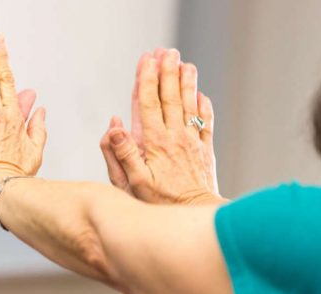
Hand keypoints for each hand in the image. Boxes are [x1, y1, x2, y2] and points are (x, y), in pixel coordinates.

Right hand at [101, 49, 220, 204]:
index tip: (146, 60)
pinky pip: (205, 123)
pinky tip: (201, 94)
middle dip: (167, 72)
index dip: (146, 79)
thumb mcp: (131, 182)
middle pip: (169, 97)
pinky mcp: (205, 151)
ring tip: (185, 63)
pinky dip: (203, 106)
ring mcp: (192, 142)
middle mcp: (174, 137)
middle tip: (165, 51)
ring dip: (186, 82)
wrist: (194, 215)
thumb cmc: (159, 203)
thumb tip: (114, 125)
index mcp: (154, 142)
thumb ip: (121, 153)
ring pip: (189, 105)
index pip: (148, 103)